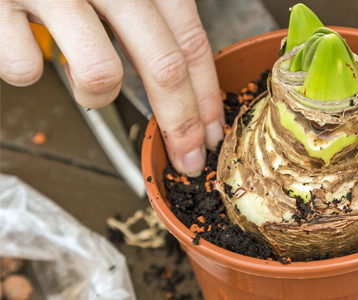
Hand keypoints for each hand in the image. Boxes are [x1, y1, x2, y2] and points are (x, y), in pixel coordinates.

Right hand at [0, 0, 223, 176]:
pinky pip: (24, 68)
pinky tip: (21, 44)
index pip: (190, 40)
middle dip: (181, 122)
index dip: (207, 94)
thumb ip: (147, 19)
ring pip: (100, 73)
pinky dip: (26, 72)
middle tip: (187, 157)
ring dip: (97, 95)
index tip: (213, 132)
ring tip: (83, 80)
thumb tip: (185, 82)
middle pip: (163, 64)